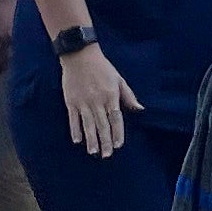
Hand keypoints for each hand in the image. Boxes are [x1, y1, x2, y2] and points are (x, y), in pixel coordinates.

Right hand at [60, 44, 141, 158]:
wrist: (80, 55)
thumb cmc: (102, 67)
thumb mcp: (119, 79)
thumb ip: (128, 96)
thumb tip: (140, 109)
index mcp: (110, 96)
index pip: (115, 118)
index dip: (117, 132)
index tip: (119, 145)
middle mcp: (97, 101)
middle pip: (102, 125)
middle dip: (105, 141)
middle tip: (107, 155)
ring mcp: (83, 102)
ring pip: (88, 124)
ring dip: (91, 139)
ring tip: (93, 152)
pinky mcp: (71, 101)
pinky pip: (73, 119)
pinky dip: (75, 130)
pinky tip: (78, 140)